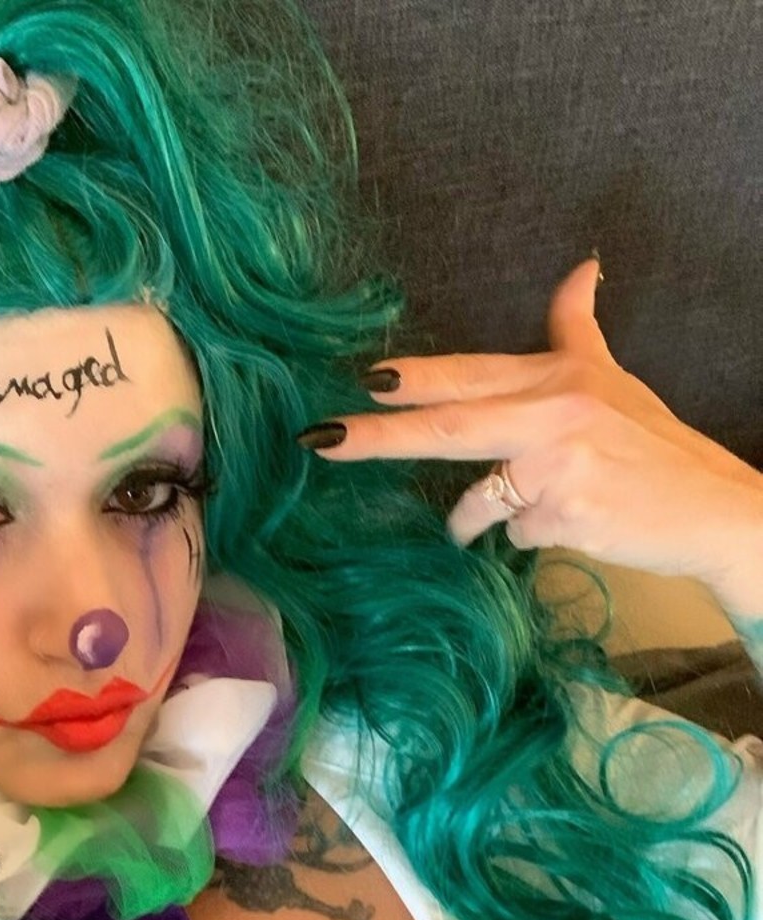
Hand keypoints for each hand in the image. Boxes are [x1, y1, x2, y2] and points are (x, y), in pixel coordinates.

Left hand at [295, 258, 762, 591]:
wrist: (711, 508)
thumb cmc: (653, 447)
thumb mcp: (613, 378)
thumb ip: (577, 328)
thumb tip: (582, 266)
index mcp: (556, 379)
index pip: (469, 375)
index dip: (413, 379)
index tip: (363, 380)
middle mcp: (551, 415)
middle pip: (447, 427)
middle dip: (378, 436)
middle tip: (322, 441)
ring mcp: (555, 468)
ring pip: (479, 502)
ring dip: (475, 520)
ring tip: (520, 515)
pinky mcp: (561, 517)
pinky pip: (515, 536)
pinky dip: (532, 538)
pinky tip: (575, 526)